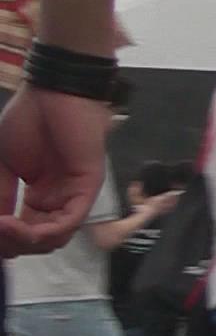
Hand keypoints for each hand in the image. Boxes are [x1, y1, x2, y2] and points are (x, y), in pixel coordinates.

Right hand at [0, 81, 109, 250]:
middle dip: (11, 243)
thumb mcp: (3, 164)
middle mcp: (56, 201)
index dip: (3, 238)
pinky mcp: (87, 188)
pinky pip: (70, 222)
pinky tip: (21, 226)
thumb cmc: (30, 119)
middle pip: (37, 242)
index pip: (22, 232)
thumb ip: (0, 195)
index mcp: (38, 196)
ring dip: (25, 240)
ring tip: (4, 227)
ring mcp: (72, 196)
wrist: (53, 92)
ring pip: (53, 238)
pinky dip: (45, 231)